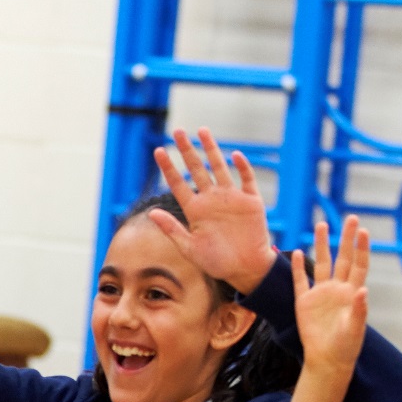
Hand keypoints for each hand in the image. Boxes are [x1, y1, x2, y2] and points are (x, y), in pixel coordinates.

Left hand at [151, 128, 275, 292]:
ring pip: (219, 167)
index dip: (168, 168)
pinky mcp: (250, 201)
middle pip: (196, 169)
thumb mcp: (189, 248)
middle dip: (187, 150)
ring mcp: (231, 198)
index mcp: (194, 210)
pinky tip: (234, 155)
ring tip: (202, 131)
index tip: (157, 151)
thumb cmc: (216, 263)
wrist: (245, 269)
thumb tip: (151, 212)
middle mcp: (211, 200)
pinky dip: (242, 167)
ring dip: (211, 150)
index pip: (178, 184)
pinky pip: (246, 179)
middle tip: (177, 131)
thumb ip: (171, 229)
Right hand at [291, 216, 370, 379]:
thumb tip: (363, 291)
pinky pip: (301, 281)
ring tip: (322, 225)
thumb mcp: (355, 328)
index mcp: (353, 293)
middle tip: (350, 218)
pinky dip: (298, 268)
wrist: (327, 360)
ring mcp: (321, 294)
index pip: (359, 265)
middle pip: (343, 258)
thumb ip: (359, 309)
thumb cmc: (346, 346)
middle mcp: (338, 289)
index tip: (362, 231)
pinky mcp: (304, 303)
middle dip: (346, 239)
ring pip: (321, 264)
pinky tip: (296, 252)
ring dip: (322, 245)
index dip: (361, 248)